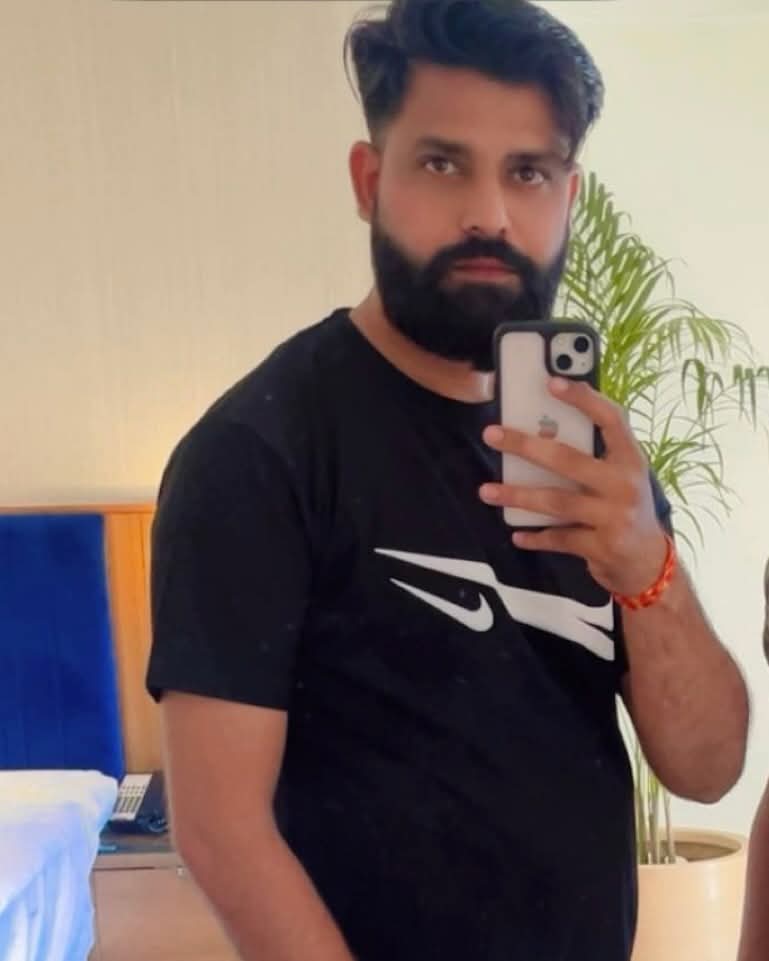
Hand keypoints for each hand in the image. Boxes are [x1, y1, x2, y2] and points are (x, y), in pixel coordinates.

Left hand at [479, 376, 667, 596]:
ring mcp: (614, 517)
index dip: (583, 399)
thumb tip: (540, 427)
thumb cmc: (626, 506)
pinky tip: (516, 533)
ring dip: (517, 496)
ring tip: (487, 491)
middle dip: (525, 446)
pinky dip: (534, 536)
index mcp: (631, 459)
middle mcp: (625, 485)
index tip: (551, 382)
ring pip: (555, 502)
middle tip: (492, 435)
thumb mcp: (621, 475)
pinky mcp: (602, 547)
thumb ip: (593, 454)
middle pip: (568, 460)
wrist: (649, 563)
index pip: (611, 419)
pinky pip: (559, 539)